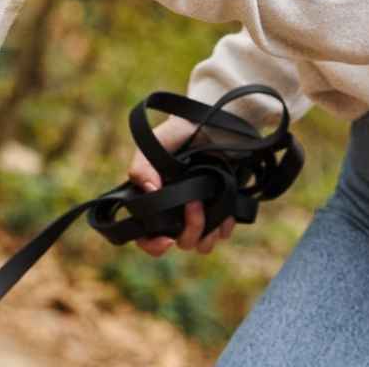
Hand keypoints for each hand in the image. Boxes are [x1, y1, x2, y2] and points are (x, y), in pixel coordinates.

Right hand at [127, 115, 235, 256]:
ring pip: (202, 244)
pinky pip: (223, 232)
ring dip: (208, 233)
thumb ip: (142, 165)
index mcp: (156, 199)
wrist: (217, 123)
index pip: (145, 236)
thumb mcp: (156, 142)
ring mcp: (200, 212)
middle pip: (179, 242)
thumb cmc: (182, 132)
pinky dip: (225, 225)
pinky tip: (227, 208)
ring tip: (213, 208)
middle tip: (195, 205)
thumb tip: (150, 192)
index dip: (151, 244)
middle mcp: (176, 211)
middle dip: (188, 231)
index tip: (165, 241)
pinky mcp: (222, 209)